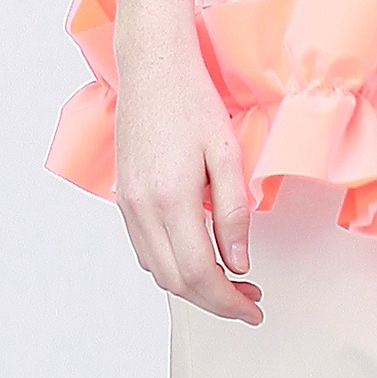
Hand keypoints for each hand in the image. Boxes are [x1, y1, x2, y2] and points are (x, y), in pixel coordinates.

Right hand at [113, 57, 261, 324]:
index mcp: (171, 200)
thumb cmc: (191, 101)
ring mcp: (127, 206)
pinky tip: (197, 255)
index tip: (253, 309)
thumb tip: (239, 263)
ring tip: (230, 279)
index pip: (200, 275)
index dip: (229, 302)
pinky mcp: (123, 199)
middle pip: (176, 282)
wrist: (151, 68)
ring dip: (193, 286)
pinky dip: (171, 265)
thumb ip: (234, 214)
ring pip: (157, 271)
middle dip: (214, 301)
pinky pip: (144, 250)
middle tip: (249, 298)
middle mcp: (142, 210)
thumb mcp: (228, 154)